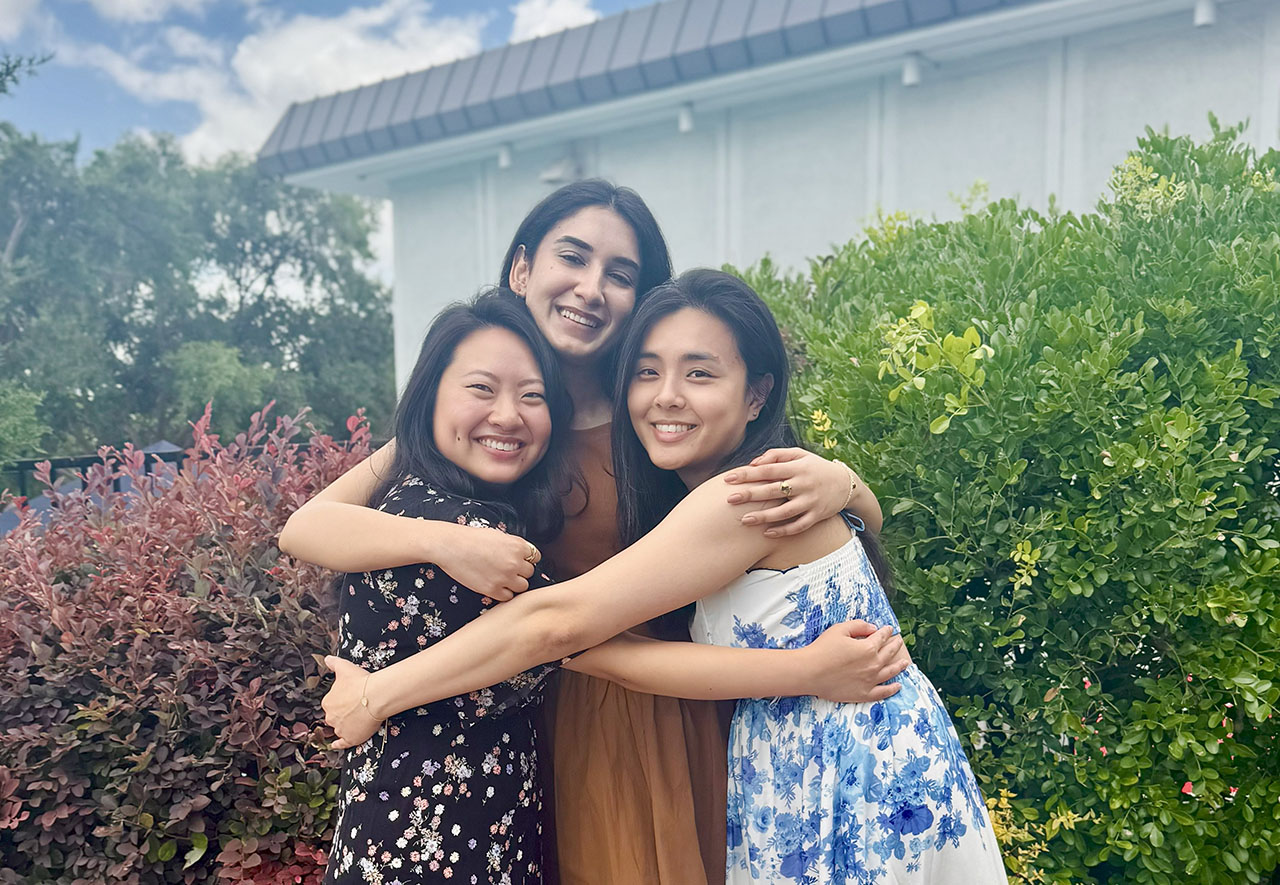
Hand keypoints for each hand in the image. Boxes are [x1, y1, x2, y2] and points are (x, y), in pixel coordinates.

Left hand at [321, 655, 382, 749]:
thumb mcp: (344, 668)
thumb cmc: (360, 681)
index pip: (332, 703)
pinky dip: (339, 744)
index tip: (350, 698)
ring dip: (345, 725)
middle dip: (343, 713)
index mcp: (327, 702)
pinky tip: (336, 745)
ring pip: (339, 728)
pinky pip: (342, 743)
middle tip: (356, 707)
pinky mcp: (350, 738)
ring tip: (356, 720)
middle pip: (335, 716)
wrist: (375, 696)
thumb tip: (326, 658)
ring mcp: (340, 729)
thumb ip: (333, 663)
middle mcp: (331, 717)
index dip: (342, 701)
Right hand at [435, 523, 537, 601]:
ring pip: (522, 586)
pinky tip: (494, 584)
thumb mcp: (498, 535)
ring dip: (514, 583)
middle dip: (520, 572)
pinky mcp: (493, 590)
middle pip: (530, 573)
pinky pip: (508, 597)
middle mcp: (514, 562)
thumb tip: (521, 555)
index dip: (526, 559)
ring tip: (501, 577)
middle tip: (507, 569)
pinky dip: (502, 593)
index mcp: (518, 546)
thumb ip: (513, 546)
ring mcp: (505, 577)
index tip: (519, 561)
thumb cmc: (471, 538)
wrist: (451, 546)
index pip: (535, 557)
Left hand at [723, 448, 851, 536]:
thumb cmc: (815, 467)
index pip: (768, 469)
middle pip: (773, 490)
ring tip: (744, 520)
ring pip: (784, 512)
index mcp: (797, 467)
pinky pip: (798, 526)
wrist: (846, 484)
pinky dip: (783, 530)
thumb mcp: (800, 454)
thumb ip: (776, 455)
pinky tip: (767, 533)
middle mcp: (803, 484)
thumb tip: (753, 463)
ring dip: (763, 517)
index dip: (747, 474)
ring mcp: (810, 501)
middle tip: (730, 499)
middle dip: (750, 495)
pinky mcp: (816, 516)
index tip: (728, 479)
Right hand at [799, 620, 911, 703]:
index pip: (882, 637)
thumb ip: (858, 625)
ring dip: (899, 666)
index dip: (886, 631)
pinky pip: (882, 692)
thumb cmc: (822, 649)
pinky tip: (897, 686)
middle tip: (899, 642)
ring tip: (905, 662)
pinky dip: (892, 689)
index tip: (889, 629)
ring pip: (890, 673)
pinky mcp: (864, 694)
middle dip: (895, 646)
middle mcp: (873, 665)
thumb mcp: (839, 629)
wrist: (810, 672)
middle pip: (889, 654)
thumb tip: (873, 628)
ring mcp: (870, 681)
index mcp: (868, 648)